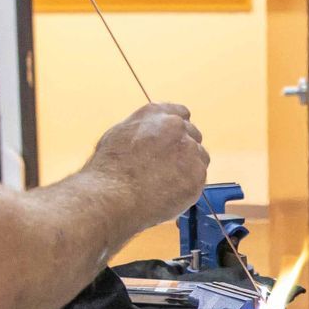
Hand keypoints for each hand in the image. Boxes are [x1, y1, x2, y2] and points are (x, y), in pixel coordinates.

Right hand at [90, 102, 210, 229]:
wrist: (113, 195)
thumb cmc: (108, 170)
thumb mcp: (119, 134)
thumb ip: (142, 130)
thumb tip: (149, 134)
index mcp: (155, 113)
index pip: (181, 114)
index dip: (178, 130)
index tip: (174, 142)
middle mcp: (175, 126)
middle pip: (193, 135)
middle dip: (184, 150)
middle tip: (169, 168)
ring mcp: (189, 149)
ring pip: (200, 157)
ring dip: (189, 168)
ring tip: (166, 183)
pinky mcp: (197, 174)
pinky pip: (200, 179)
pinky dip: (189, 187)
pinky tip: (170, 193)